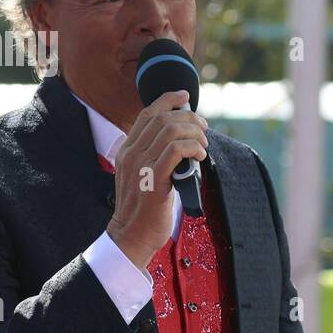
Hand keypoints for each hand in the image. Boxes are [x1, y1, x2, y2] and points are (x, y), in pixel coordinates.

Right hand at [106, 90, 207, 269]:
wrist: (131, 235)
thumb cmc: (144, 210)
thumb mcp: (144, 177)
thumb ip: (155, 158)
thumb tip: (182, 143)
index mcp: (127, 151)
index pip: (147, 114)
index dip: (167, 100)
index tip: (185, 96)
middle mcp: (131, 153)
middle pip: (163, 118)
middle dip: (189, 117)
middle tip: (204, 128)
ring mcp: (141, 165)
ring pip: (171, 130)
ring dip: (194, 132)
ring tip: (203, 145)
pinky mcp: (154, 179)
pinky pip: (176, 150)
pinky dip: (193, 147)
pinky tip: (200, 156)